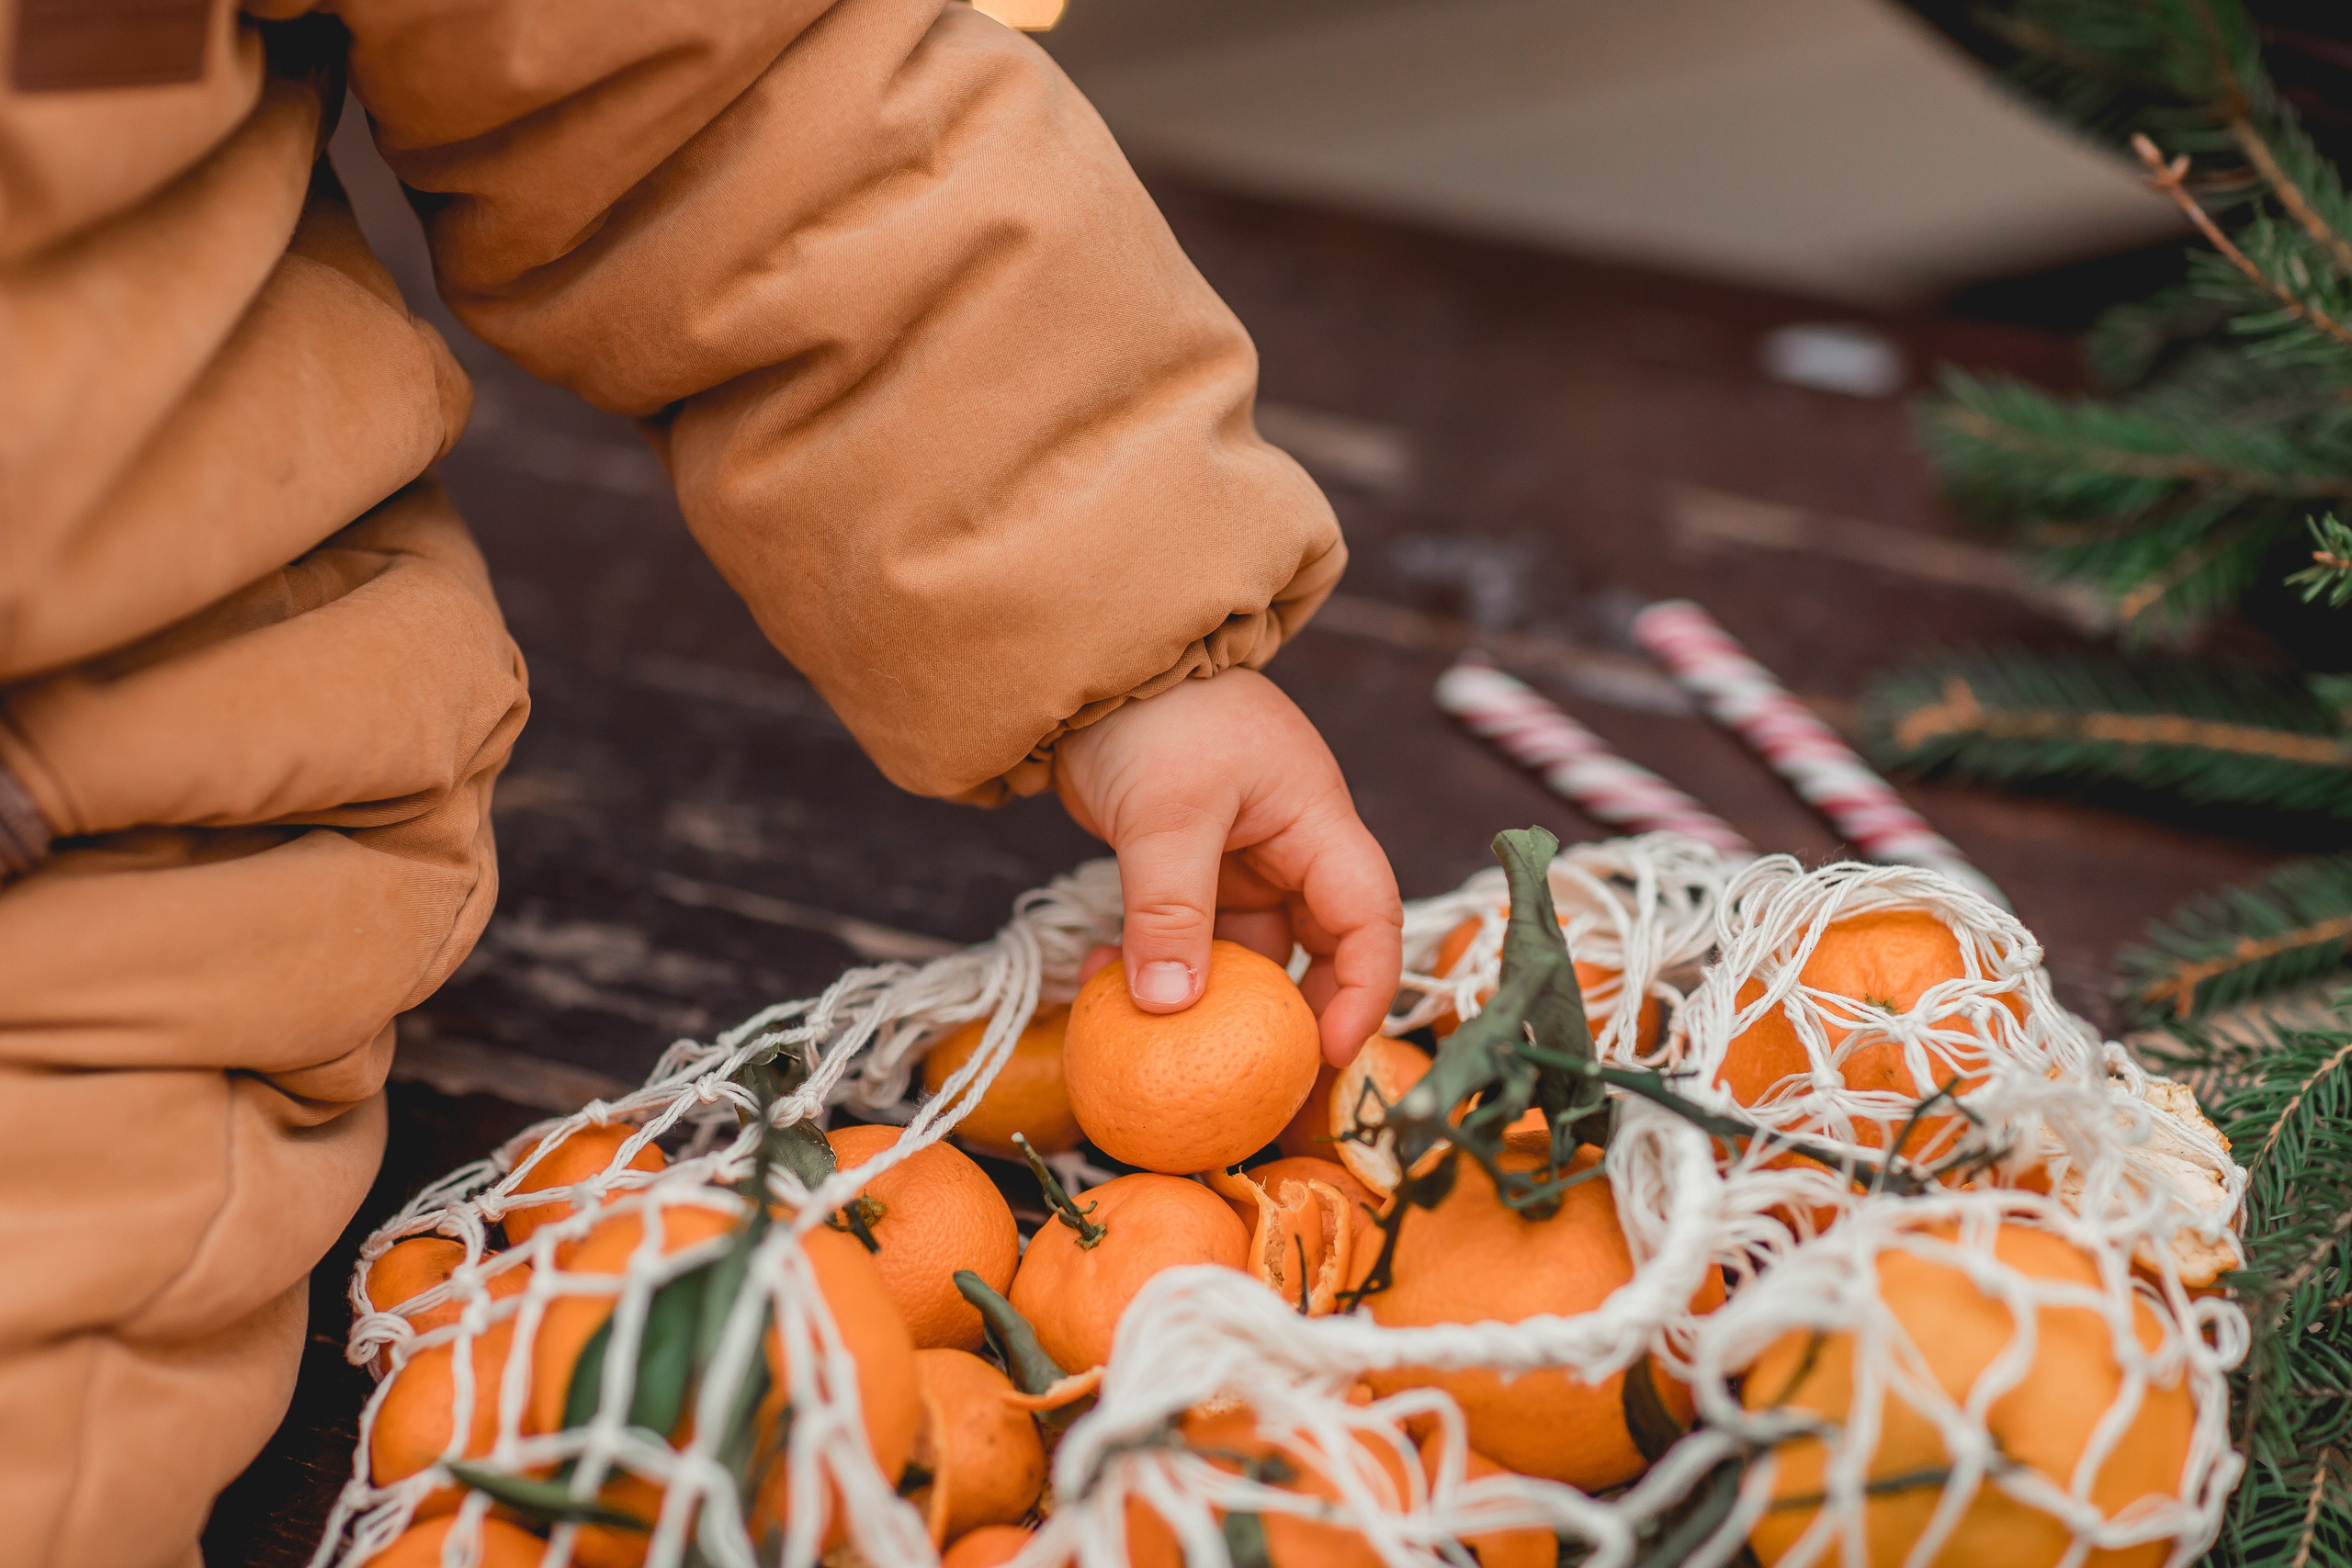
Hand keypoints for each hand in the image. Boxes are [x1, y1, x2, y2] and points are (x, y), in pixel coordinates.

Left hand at [1053, 669, 1401, 1064]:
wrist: (1095, 662)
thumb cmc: (1156, 712)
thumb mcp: (1167, 814)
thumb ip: (1169, 910)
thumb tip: (1170, 1007)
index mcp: (1316, 823)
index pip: (1369, 919)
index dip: (1365, 991)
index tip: (1333, 1053)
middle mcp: (1288, 845)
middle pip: (1315, 947)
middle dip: (1290, 1015)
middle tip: (1261, 1081)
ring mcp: (1237, 856)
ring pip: (1242, 948)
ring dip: (1206, 995)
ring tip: (1166, 1045)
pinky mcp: (1185, 864)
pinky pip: (1185, 934)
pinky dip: (1156, 965)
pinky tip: (1107, 989)